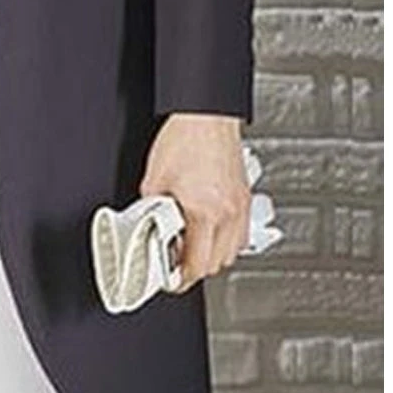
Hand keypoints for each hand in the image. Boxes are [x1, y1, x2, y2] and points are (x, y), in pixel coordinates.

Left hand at [138, 112, 249, 291]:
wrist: (205, 114)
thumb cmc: (184, 137)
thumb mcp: (154, 178)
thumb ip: (151, 209)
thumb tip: (147, 225)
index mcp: (204, 211)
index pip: (196, 264)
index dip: (180, 278)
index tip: (171, 279)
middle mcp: (227, 213)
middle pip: (217, 264)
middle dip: (195, 267)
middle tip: (176, 259)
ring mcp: (240, 205)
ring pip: (233, 252)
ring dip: (213, 254)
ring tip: (193, 244)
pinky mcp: (245, 196)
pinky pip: (241, 232)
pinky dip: (227, 239)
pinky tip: (211, 229)